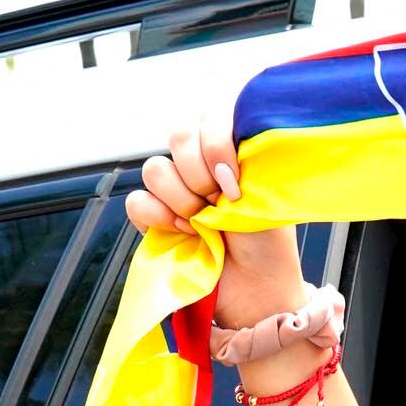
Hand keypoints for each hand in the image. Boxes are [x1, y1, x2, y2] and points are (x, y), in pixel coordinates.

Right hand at [122, 114, 303, 326]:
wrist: (258, 288)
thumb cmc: (268, 243)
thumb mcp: (264, 192)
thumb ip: (239, 157)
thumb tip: (211, 148)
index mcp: (229, 152)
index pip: (210, 117)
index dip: (217, 144)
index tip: (234, 183)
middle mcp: (200, 166)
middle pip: (179, 136)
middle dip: (201, 173)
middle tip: (221, 203)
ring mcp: (174, 192)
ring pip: (155, 169)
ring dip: (183, 199)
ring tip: (205, 224)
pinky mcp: (154, 220)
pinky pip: (137, 202)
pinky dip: (161, 218)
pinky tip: (185, 233)